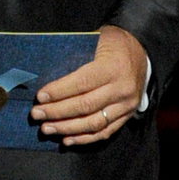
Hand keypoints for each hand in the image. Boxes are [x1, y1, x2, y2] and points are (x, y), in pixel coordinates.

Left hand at [31, 25, 147, 144]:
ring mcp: (126, 105)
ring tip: (47, 129)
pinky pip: (104, 132)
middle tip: (36, 114)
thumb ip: (75, 55)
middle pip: (85, 106)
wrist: (142, 50)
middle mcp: (122, 89)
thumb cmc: (113, 43)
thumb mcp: (96, 39)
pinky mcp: (127, 115)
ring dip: (67, 128)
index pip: (82, 83)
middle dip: (57, 112)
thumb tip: (45, 73)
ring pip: (93, 123)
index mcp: (113, 68)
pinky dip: (84, 139)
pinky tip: (67, 140)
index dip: (59, 92)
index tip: (40, 97)